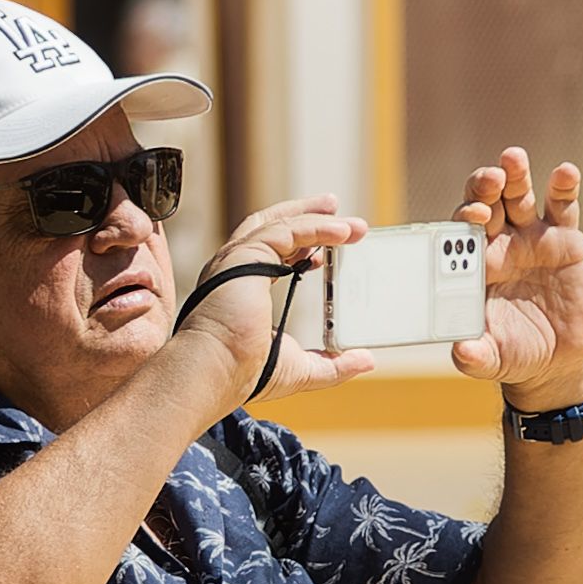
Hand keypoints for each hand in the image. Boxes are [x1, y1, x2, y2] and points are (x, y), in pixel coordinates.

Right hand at [175, 196, 375, 418]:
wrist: (216, 372)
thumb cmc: (243, 373)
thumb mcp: (301, 369)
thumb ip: (333, 364)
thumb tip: (367, 361)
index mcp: (243, 287)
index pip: (273, 253)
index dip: (303, 244)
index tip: (331, 246)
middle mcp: (236, 268)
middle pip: (273, 226)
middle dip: (309, 216)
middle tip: (338, 210)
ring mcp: (237, 260)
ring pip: (281, 224)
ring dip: (318, 218)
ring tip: (352, 224)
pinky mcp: (244, 256)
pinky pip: (286, 231)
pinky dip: (316, 228)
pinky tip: (342, 232)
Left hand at [451, 149, 582, 409]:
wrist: (556, 360)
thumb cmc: (514, 354)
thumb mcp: (493, 359)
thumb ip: (475, 356)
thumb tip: (461, 352)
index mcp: (474, 265)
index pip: (462, 231)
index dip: (466, 218)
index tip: (474, 215)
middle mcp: (499, 243)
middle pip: (487, 204)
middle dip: (485, 187)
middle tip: (490, 178)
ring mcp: (532, 237)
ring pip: (520, 197)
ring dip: (516, 176)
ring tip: (513, 158)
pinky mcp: (565, 239)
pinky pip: (563, 208)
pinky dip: (564, 188)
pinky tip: (565, 172)